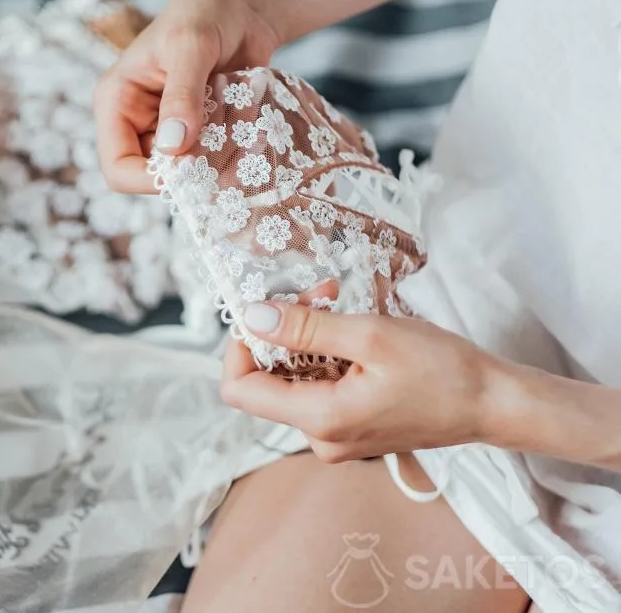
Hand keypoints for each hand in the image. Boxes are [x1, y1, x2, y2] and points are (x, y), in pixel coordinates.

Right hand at [93, 0, 280, 192]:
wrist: (243, 4)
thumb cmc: (206, 12)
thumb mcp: (190, 46)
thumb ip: (182, 96)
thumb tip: (173, 148)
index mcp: (117, 102)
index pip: (117, 166)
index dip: (147, 180)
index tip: (190, 172)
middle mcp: (137, 122)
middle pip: (151, 176)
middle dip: (186, 172)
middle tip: (220, 155)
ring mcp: (168, 129)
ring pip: (184, 172)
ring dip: (211, 163)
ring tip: (236, 136)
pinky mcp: (197, 131)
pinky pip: (208, 160)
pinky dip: (227, 155)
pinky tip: (244, 133)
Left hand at [220, 301, 513, 462]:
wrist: (493, 404)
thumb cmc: (443, 371)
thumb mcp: (370, 336)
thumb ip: (305, 328)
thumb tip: (252, 317)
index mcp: (320, 420)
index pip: (240, 390)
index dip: (239, 347)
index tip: (263, 311)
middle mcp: (321, 437)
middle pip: (267, 380)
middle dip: (283, 332)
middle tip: (317, 295)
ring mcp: (336, 435)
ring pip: (294, 379)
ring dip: (308, 338)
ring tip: (339, 305)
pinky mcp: (351, 426)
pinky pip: (318, 387)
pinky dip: (326, 354)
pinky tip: (352, 330)